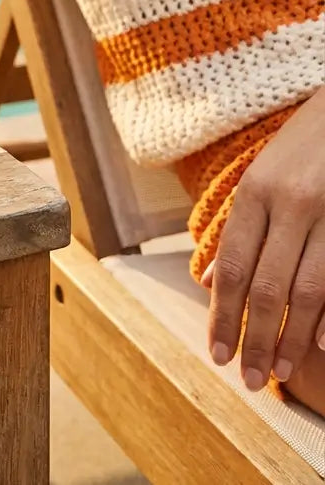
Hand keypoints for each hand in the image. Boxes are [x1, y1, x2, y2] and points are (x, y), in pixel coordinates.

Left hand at [200, 89, 324, 390]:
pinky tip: (322, 344)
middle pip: (269, 286)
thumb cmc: (302, 146)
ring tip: (281, 373)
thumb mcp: (260, 177)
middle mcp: (290, 202)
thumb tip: (213, 284)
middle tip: (249, 380)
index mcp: (256, 191)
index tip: (216, 355)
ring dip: (293, 339)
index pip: (234, 266)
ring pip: (309, 290)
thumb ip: (241, 229)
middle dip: (257, 339)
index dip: (223, 315)